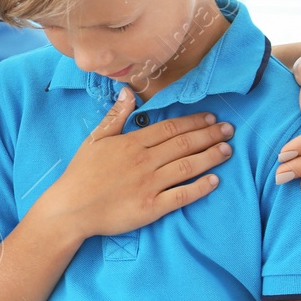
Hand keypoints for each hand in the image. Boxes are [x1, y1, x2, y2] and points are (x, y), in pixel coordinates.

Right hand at [37, 87, 233, 239]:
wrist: (71, 208)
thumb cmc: (81, 173)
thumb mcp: (95, 139)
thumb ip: (116, 116)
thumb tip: (128, 92)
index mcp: (132, 143)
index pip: (170, 128)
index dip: (193, 122)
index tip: (211, 117)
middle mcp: (145, 161)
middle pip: (184, 144)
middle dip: (210, 135)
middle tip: (230, 130)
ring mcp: (150, 185)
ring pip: (188, 166)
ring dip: (211, 157)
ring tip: (228, 150)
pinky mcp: (152, 208)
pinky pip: (182, 196)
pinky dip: (200, 188)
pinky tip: (215, 181)